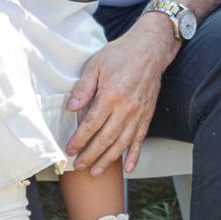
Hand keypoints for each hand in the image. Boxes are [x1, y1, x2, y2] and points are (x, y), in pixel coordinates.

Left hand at [65, 22, 176, 174]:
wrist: (150, 48)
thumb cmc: (122, 54)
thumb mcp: (96, 65)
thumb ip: (83, 88)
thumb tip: (71, 108)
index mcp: (111, 95)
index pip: (91, 124)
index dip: (79, 140)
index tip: (70, 150)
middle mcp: (126, 108)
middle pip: (106, 138)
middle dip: (90, 155)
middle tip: (79, 165)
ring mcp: (139, 113)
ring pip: (122, 143)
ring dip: (108, 159)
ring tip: (96, 171)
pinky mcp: (147, 114)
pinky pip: (140, 138)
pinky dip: (135, 154)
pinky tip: (128, 167)